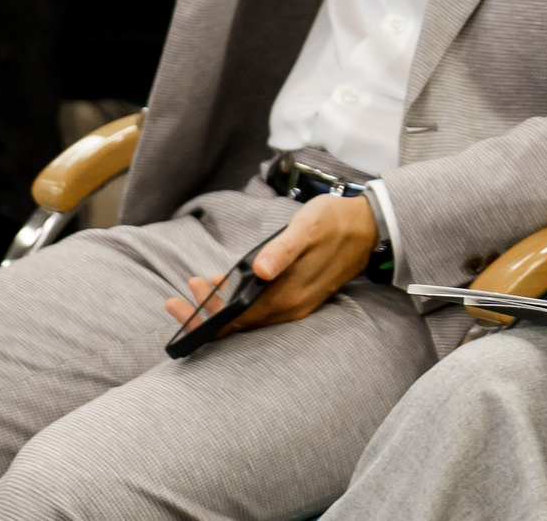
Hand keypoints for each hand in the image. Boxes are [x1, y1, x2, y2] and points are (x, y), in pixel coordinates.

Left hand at [164, 194, 376, 337]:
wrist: (370, 227)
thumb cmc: (335, 221)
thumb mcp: (307, 227)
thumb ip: (283, 249)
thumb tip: (260, 270)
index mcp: (287, 296)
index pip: (236, 319)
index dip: (204, 318)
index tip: (179, 304)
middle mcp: (290, 309)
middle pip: (238, 324)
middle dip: (204, 314)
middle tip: (176, 298)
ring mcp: (296, 306)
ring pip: (248, 318)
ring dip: (220, 306)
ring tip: (197, 285)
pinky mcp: (299, 299)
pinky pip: (261, 310)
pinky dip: (239, 301)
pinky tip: (228, 284)